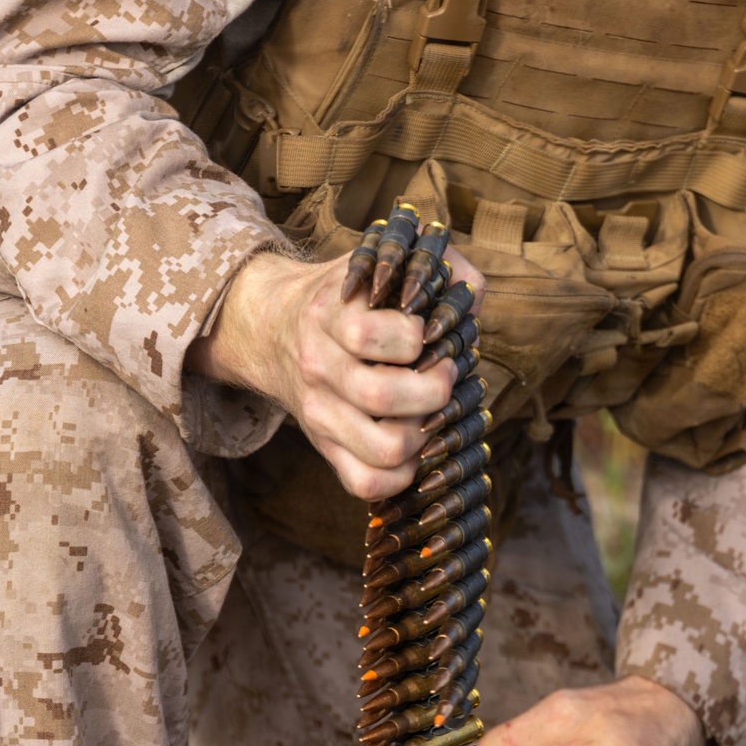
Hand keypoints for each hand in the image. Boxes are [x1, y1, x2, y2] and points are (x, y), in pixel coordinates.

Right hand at [186, 245, 485, 500]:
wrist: (273, 328)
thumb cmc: (349, 297)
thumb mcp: (380, 262)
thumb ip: (434, 265)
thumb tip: (471, 297)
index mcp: (328, 315)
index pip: (368, 334)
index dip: (418, 337)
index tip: (430, 332)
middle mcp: (317, 367)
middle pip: (381, 396)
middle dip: (434, 389)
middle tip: (444, 375)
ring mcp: (318, 414)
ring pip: (383, 449)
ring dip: (425, 435)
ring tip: (431, 412)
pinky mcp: (324, 449)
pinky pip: (367, 483)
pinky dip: (403, 474)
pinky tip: (414, 446)